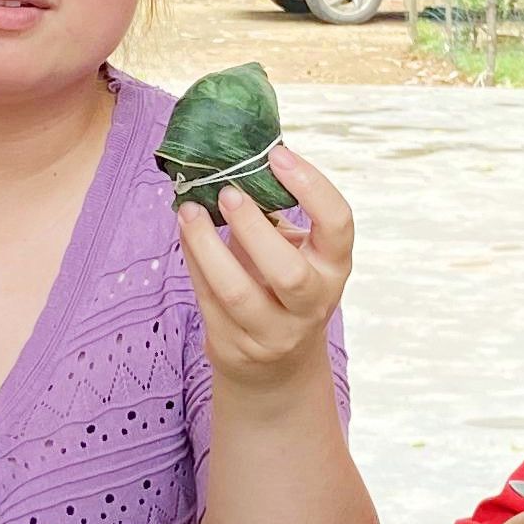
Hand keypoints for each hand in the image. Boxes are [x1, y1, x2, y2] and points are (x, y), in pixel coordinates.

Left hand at [178, 144, 351, 398]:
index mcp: (333, 268)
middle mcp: (312, 304)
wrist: (277, 368)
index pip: (338, 225)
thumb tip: (234, 158)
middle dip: (254, 229)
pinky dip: (193, 260)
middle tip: (228, 192)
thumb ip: (275, 215)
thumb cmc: (285, 289)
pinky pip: (207, 299)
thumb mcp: (296, 253)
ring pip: (236, 292)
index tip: (277, 156)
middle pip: (289, 273)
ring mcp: (274, 333)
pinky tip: (185, 233)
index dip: (312, 187)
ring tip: (189, 210)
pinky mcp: (236, 347)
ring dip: (206, 246)